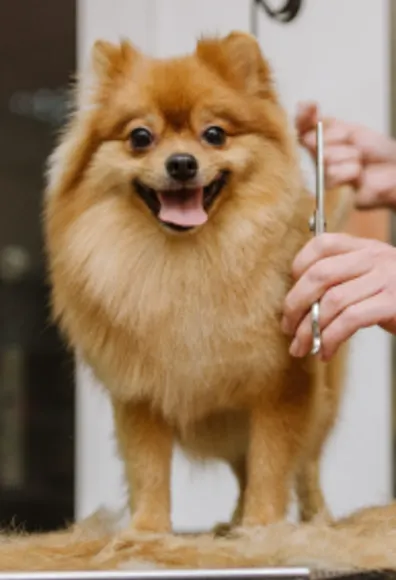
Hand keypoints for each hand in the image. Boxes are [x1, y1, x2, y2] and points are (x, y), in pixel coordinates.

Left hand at [281, 233, 395, 360]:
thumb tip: (299, 300)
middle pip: (319, 274)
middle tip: (287, 328)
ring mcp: (386, 280)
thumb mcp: (372, 278)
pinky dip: (331, 339)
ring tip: (301, 347)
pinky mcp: (393, 304)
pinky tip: (326, 351)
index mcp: (365, 248)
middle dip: (294, 304)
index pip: (321, 244)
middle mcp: (375, 258)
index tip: (292, 293)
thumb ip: (343, 277)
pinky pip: (350, 320)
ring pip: (331, 301)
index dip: (298, 267)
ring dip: (310, 329)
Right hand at [296, 102, 395, 209]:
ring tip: (359, 160)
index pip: (301, 127)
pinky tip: (359, 174)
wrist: (393, 169)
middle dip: (336, 138)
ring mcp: (323, 175)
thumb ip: (328, 126)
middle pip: (311, 141)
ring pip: (324, 158)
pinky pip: (333, 173)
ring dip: (348, 155)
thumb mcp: (352, 131)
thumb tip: (304, 120)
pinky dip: (351, 170)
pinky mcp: (331, 192)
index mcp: (321, 141)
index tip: (311, 107)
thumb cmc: (376, 152)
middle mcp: (318, 158)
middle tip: (353, 144)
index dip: (302, 116)